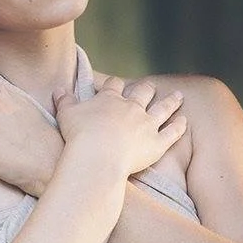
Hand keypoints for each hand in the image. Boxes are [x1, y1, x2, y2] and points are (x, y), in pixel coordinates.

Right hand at [53, 75, 186, 177]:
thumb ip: (64, 101)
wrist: (97, 157)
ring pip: (163, 108)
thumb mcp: (66, 114)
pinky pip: (172, 132)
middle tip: (150, 86)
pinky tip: (184, 121)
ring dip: (171, 101)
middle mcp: (132, 108)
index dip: (116, 84)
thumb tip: (58, 89)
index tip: (116, 85)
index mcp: (111, 99)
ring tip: (179, 96)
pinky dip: (179, 126)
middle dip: (146, 88)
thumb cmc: (79, 136)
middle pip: (143, 92)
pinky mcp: (157, 143)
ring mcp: (147, 125)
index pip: (115, 85)